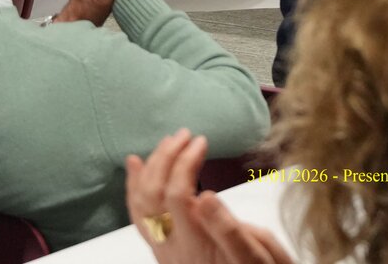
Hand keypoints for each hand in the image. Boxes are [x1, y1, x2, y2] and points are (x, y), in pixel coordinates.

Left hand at [126, 131, 292, 263]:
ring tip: (165, 143)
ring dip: (149, 169)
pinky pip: (138, 215)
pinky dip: (134, 188)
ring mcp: (162, 248)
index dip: (185, 163)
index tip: (201, 141)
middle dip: (166, 158)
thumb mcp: (253, 254)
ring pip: (141, 204)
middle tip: (184, 135)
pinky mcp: (161, 248)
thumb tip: (206, 197)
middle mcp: (172, 246)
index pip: (177, 194)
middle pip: (153, 195)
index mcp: (196, 243)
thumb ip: (229, 228)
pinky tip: (135, 168)